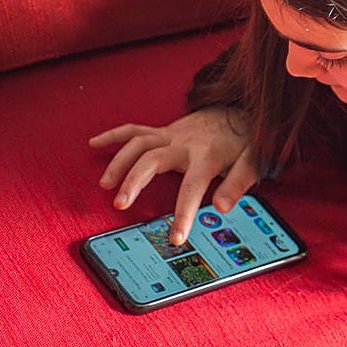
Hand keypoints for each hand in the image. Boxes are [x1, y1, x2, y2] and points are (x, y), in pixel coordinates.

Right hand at [89, 106, 256, 245]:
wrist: (241, 110)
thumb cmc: (246, 140)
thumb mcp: (252, 162)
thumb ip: (238, 185)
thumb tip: (221, 207)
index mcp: (207, 156)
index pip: (192, 187)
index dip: (183, 213)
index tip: (175, 237)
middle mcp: (185, 144)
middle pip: (153, 160)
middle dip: (134, 181)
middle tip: (120, 205)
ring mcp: (172, 135)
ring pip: (139, 144)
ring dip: (120, 162)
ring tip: (105, 185)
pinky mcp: (164, 131)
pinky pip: (136, 130)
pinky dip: (114, 135)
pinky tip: (95, 144)